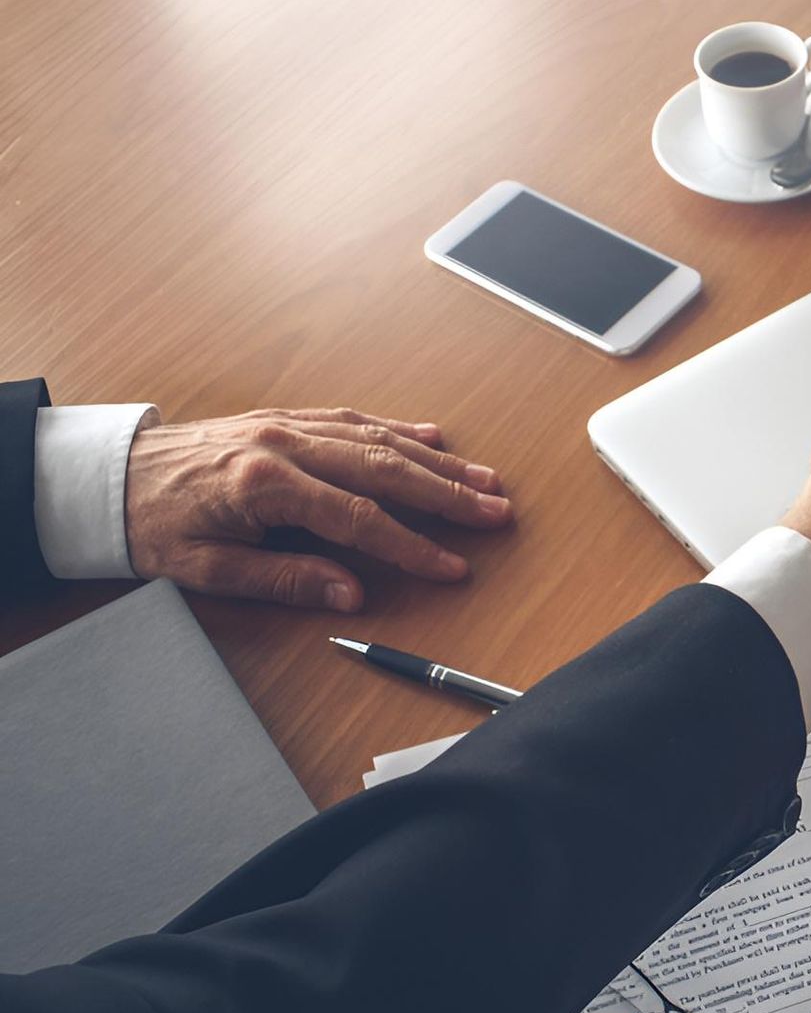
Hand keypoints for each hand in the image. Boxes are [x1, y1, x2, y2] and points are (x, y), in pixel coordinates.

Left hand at [125, 409, 510, 610]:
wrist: (111, 475)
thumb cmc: (154, 526)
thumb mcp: (208, 570)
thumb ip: (285, 579)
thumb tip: (351, 594)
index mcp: (264, 484)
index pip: (359, 519)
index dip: (411, 547)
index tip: (452, 567)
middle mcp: (284, 444)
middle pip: (384, 469)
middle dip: (447, 493)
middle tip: (496, 511)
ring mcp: (287, 424)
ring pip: (378, 439)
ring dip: (437, 460)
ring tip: (484, 479)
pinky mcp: (285, 417)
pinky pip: (353, 419)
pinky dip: (397, 428)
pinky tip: (433, 437)